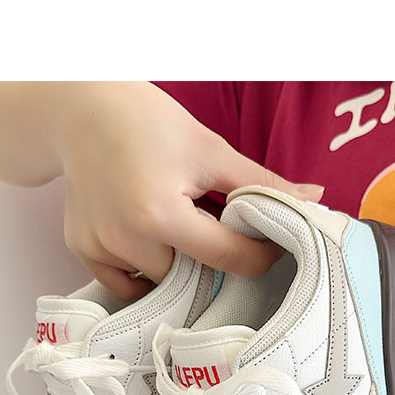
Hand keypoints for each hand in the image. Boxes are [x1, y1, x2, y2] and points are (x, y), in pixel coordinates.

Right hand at [0, 82, 324, 298]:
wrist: (79, 111)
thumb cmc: (148, 123)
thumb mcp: (210, 150)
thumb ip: (262, 183)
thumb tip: (315, 199)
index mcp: (162, 214)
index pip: (231, 259)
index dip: (260, 253)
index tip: (266, 241)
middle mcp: (127, 240)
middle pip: (194, 277)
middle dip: (211, 258)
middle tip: (211, 226)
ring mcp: (101, 249)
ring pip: (160, 283)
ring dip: (175, 265)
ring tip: (172, 226)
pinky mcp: (83, 251)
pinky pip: (127, 283)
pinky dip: (143, 270)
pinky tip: (144, 238)